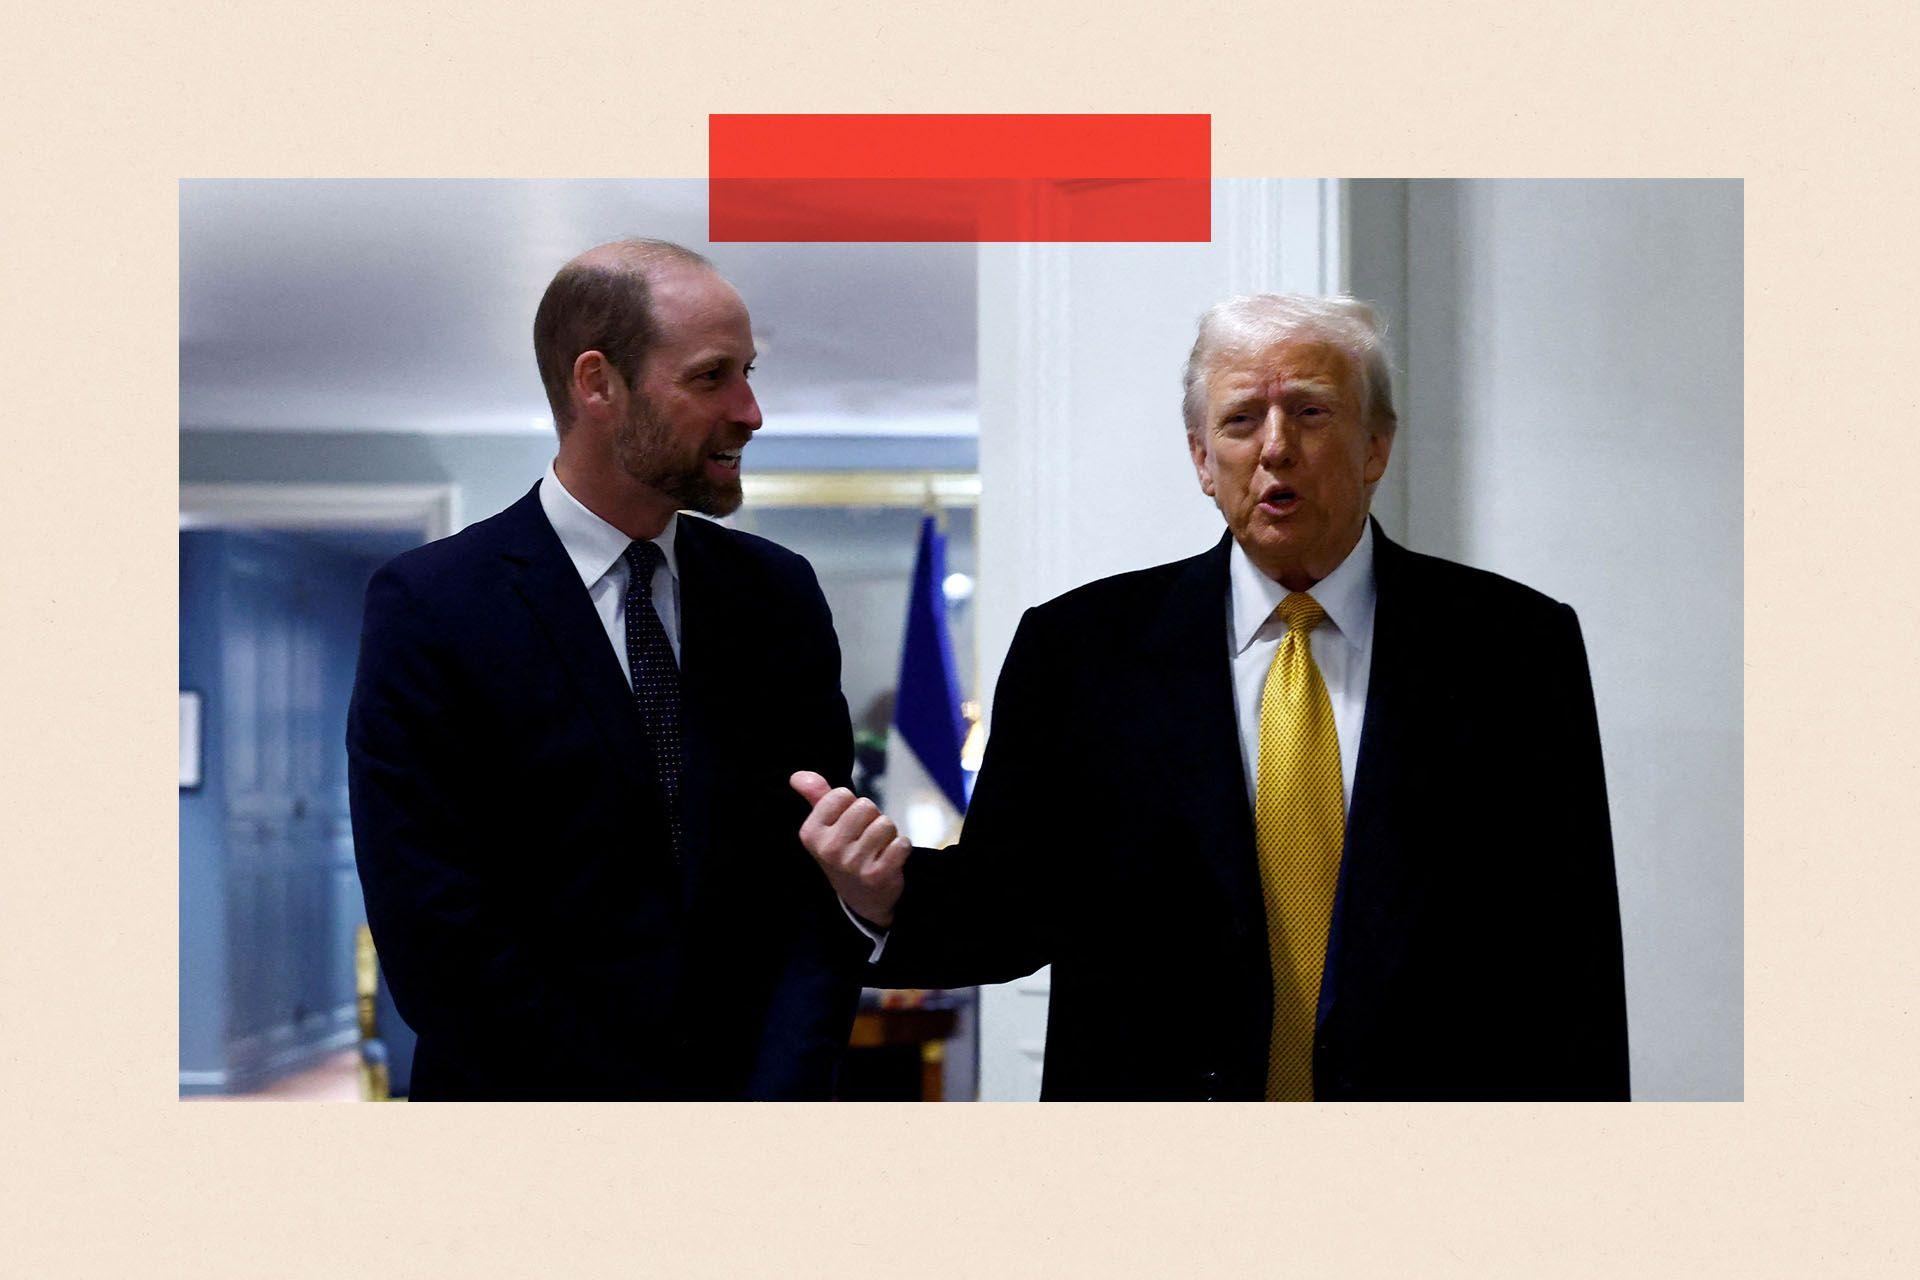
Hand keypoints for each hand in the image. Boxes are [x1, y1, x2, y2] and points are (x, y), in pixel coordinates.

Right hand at [790, 771, 907, 927]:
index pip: (841, 794)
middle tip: (865, 838)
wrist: (861, 897)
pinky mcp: (877, 876)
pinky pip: (901, 843)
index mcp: (811, 833)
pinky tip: (890, 859)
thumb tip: (797, 775)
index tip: (847, 824)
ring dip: (888, 833)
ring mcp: (852, 864)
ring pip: (885, 823)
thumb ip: (816, 796)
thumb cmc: (845, 850)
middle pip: (866, 806)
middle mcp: (828, 849)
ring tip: (877, 849)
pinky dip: (902, 847)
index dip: (851, 805)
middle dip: (872, 817)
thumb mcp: (826, 825)